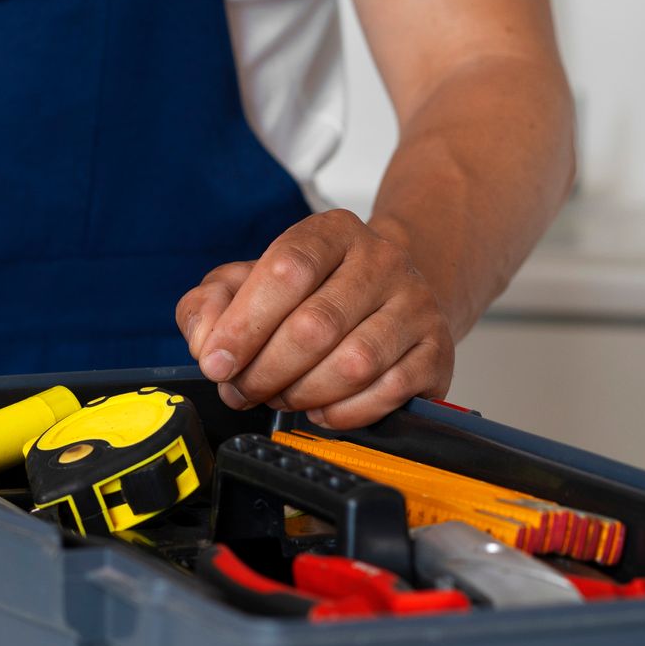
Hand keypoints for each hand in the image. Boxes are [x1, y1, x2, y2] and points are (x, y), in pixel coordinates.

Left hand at [176, 209, 454, 428]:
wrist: (388, 300)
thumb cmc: (309, 296)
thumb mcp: (249, 283)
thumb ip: (211, 304)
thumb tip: (207, 345)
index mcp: (332, 232)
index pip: (288, 269)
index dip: (244, 324)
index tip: (216, 363)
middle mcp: (382, 261)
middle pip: (315, 325)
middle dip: (265, 371)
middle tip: (242, 390)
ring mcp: (416, 305)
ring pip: (352, 365)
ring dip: (302, 394)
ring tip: (281, 396)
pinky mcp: (437, 352)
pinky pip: (387, 395)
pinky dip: (344, 413)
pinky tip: (323, 408)